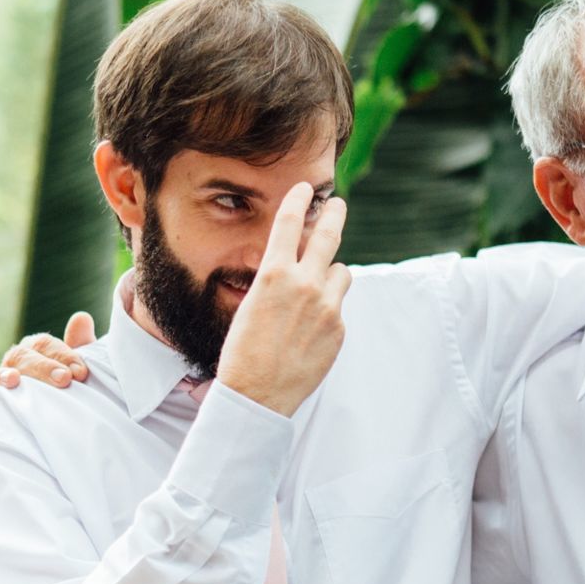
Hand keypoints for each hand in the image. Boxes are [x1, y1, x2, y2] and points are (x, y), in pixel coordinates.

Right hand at [0, 311, 96, 407]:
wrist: (58, 433)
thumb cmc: (71, 396)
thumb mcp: (79, 374)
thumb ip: (82, 347)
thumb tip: (81, 318)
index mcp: (35, 352)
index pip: (44, 344)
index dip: (63, 354)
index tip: (81, 372)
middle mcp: (13, 365)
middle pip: (20, 357)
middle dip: (42, 367)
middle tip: (64, 379)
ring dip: (1, 375)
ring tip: (14, 380)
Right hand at [216, 184, 350, 415]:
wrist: (256, 395)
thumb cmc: (243, 351)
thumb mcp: (251, 304)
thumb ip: (278, 281)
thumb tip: (296, 265)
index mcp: (274, 275)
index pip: (290, 223)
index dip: (298, 200)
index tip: (305, 188)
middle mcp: (304, 285)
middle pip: (329, 235)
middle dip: (333, 214)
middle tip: (337, 204)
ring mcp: (327, 307)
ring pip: (341, 272)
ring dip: (332, 273)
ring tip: (317, 289)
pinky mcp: (338, 329)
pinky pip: (338, 307)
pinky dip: (327, 310)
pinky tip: (309, 331)